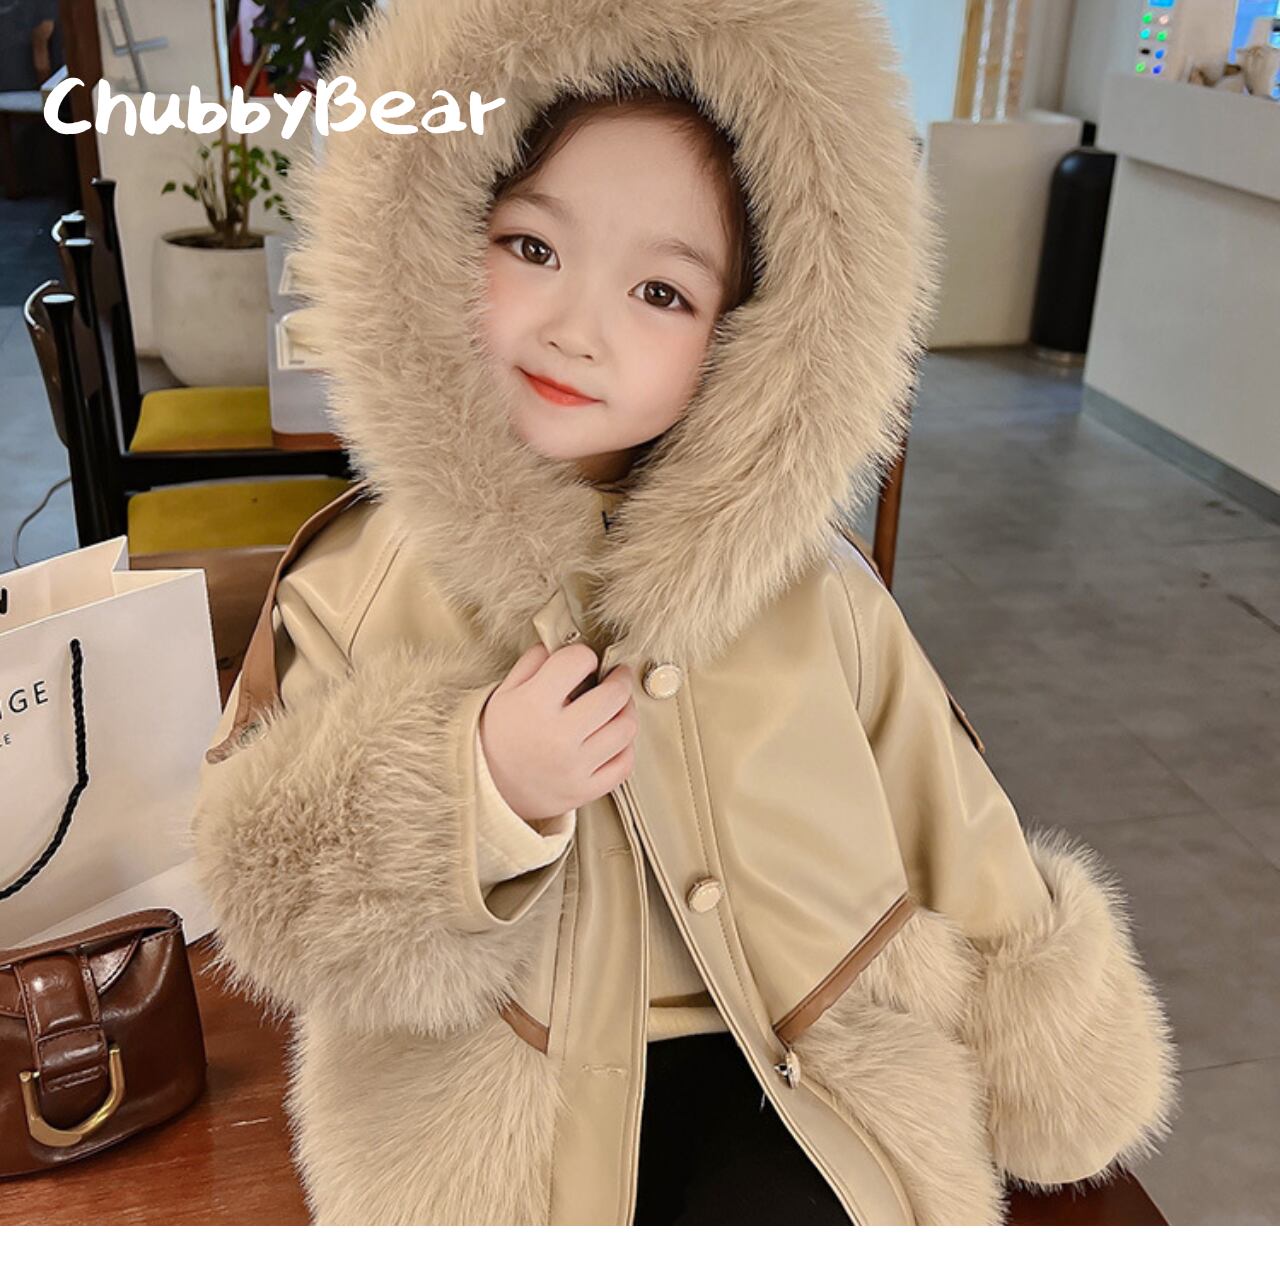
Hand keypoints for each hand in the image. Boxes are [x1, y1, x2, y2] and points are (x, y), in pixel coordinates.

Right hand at [478, 642, 636, 822]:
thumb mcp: (504, 692)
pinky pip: (624, 764)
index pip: (578, 661)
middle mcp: (558, 736)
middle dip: (620, 679)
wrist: (485, 789)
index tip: (583, 662)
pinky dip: (625, 747)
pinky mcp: (585, 790)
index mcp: (534, 705)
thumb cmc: (497, 737)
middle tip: (617, 676)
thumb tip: (563, 643)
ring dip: (626, 711)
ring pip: (626, 729)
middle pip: (614, 695)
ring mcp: (575, 767)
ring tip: (617, 707)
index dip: (584, 656)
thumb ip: (534, 662)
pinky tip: (614, 738)